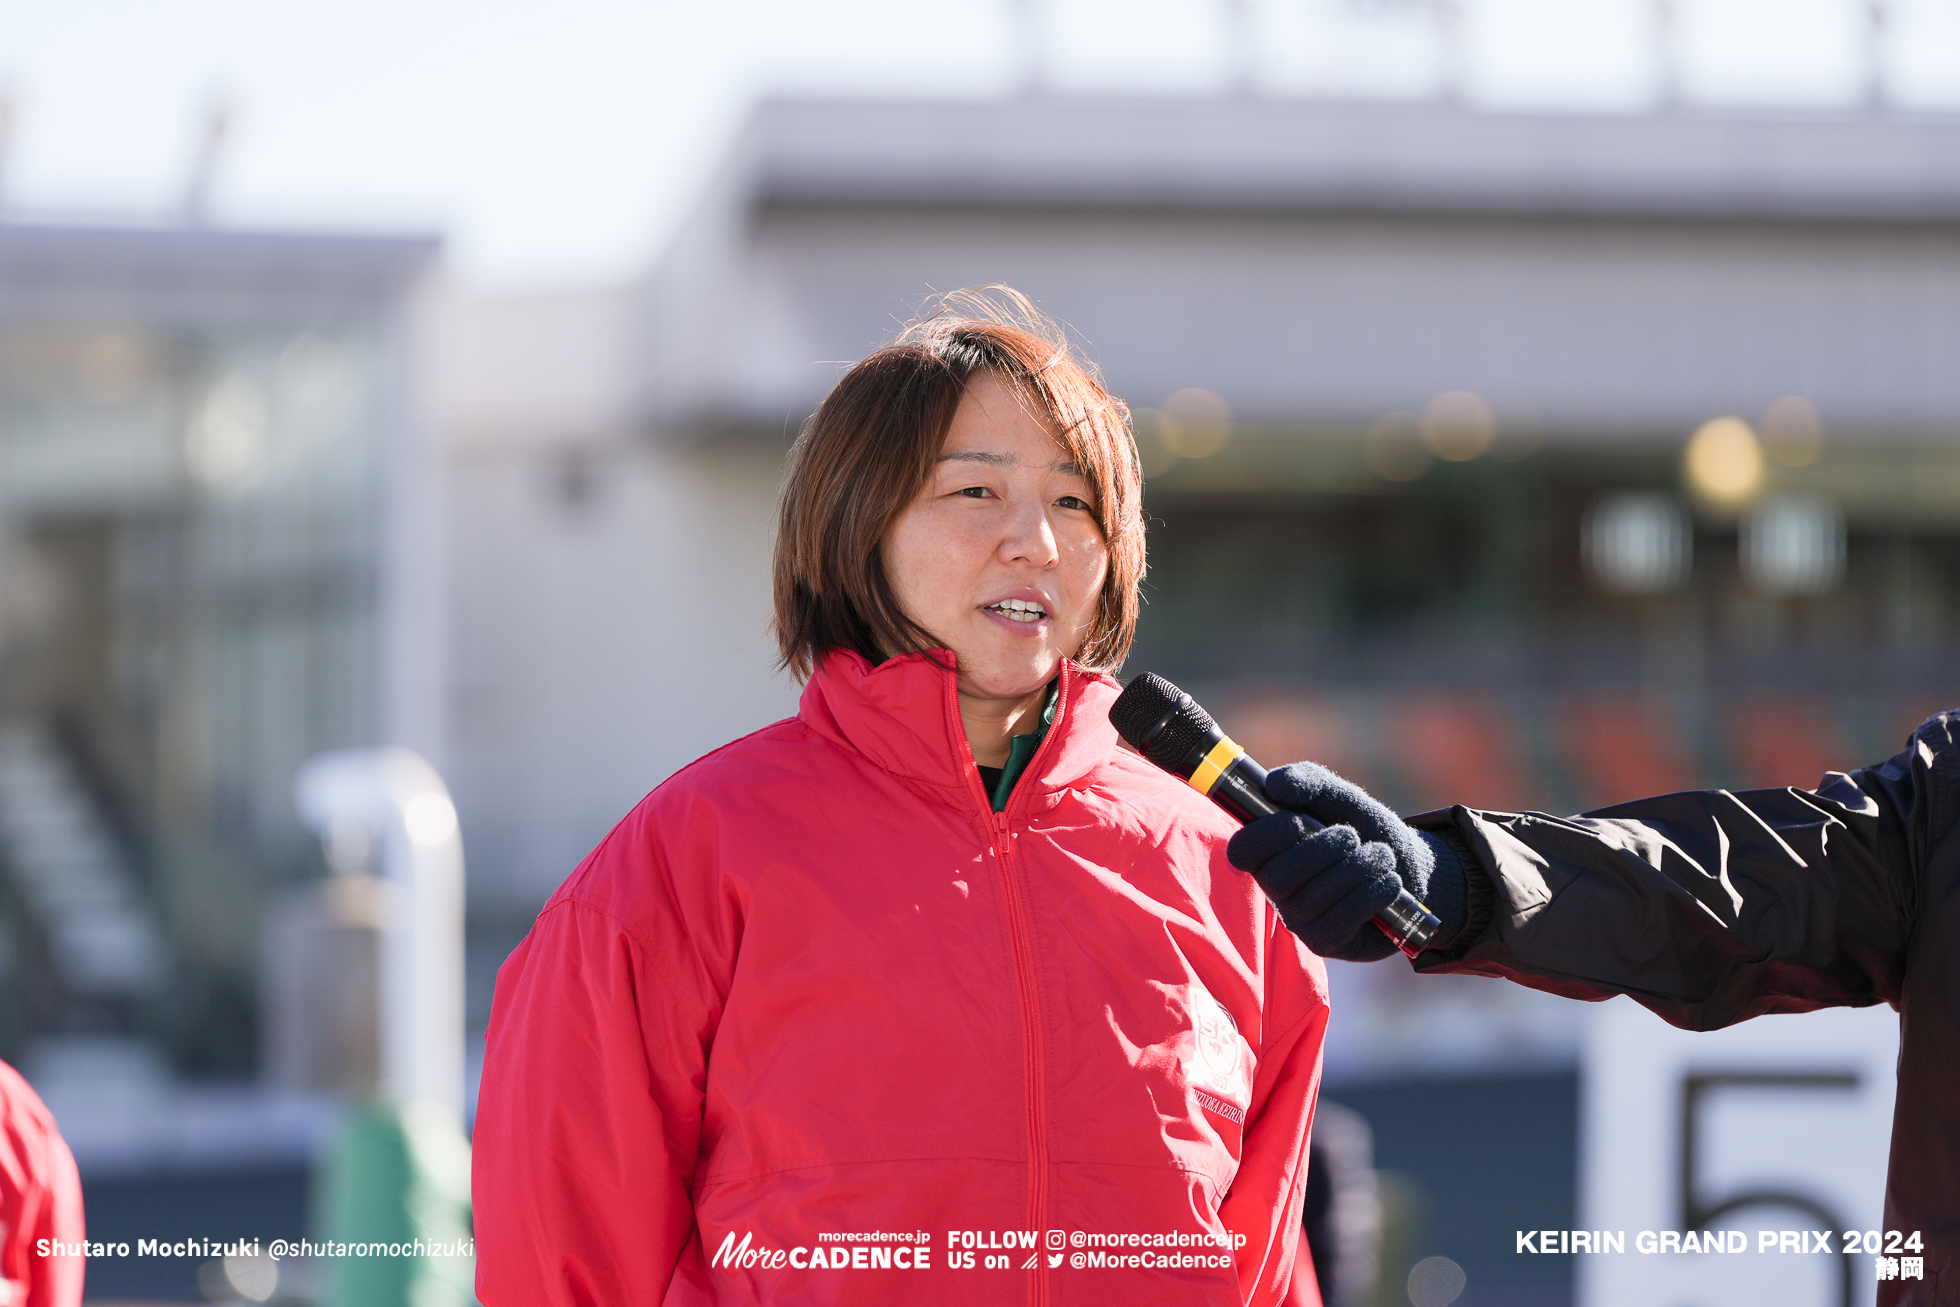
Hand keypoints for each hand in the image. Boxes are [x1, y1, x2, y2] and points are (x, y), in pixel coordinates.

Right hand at [1226, 762, 1440, 962]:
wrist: (1410, 866)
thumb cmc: (1365, 829)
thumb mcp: (1340, 797)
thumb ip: (1309, 782)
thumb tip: (1274, 783)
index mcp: (1269, 852)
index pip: (1241, 851)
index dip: (1267, 835)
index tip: (1298, 820)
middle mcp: (1276, 890)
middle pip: (1279, 876)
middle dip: (1323, 849)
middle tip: (1352, 836)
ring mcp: (1299, 920)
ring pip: (1315, 896)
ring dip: (1358, 868)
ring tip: (1381, 855)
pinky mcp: (1325, 942)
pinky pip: (1341, 919)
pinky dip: (1372, 893)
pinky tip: (1389, 882)